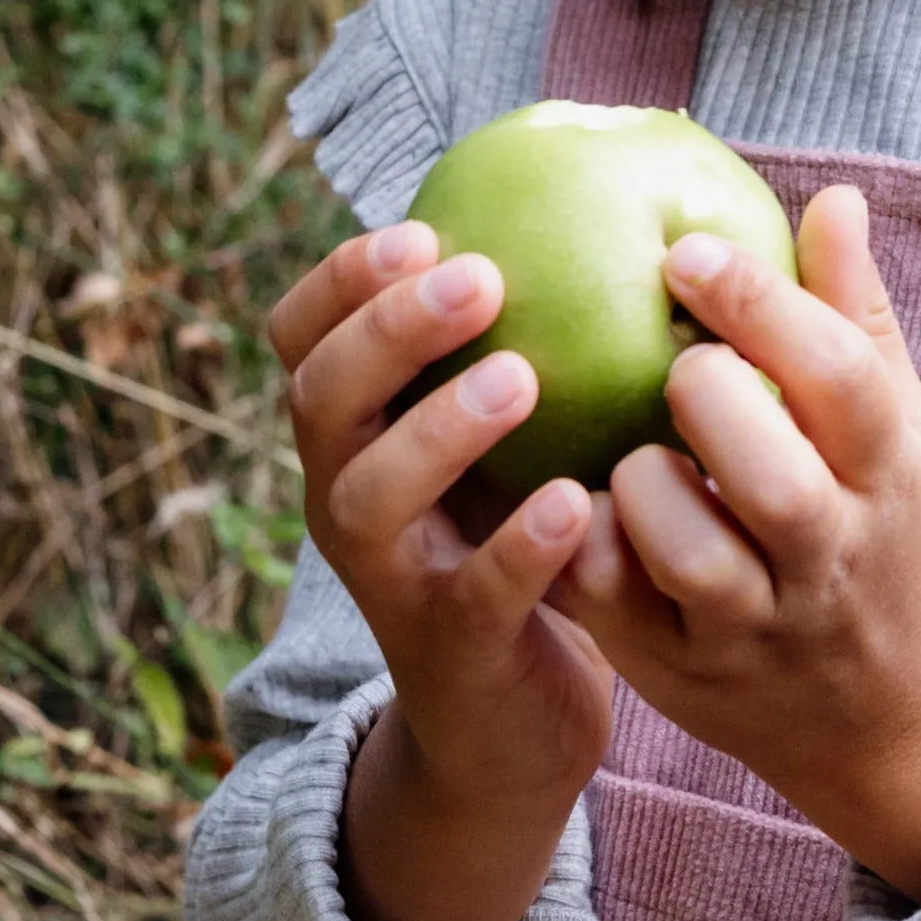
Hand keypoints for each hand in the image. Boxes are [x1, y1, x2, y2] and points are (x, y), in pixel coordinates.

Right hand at [270, 224, 613, 920]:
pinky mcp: (455, 654)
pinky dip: (516, 547)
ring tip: (520, 379)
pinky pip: (472, 597)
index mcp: (360, 432)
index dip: (339, 281)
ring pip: (367, 499)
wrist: (509, 727)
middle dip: (386, 332)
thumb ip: (525, 337)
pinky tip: (574, 500)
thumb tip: (618, 193)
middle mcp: (352, 499)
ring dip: (439, 429)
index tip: (418, 226)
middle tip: (479, 278)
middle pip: (321, 402)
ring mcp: (394, 581)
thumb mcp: (508, 437)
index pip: (302, 340)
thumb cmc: (519, 535)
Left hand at [552, 185, 920, 900]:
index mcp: (889, 473)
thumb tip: (833, 196)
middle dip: (708, 399)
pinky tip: (579, 503)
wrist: (885, 712)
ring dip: (646, 487)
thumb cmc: (878, 525)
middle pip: (776, 481)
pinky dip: (588, 551)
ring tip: (635, 451)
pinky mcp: (684, 676)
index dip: (763, 304)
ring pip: (693, 559)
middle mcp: (830, 555)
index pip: (841, 377)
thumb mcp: (893, 424)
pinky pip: (618, 612)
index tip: (689, 251)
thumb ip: (853, 312)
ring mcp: (756, 626)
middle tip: (670, 358)